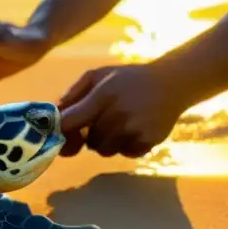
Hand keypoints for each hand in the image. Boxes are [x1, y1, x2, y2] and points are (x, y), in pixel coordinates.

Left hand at [57, 64, 190, 157]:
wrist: (172, 83)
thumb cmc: (128, 78)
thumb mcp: (98, 75)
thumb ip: (74, 93)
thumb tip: (55, 114)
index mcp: (103, 95)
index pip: (72, 121)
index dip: (62, 130)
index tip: (59, 132)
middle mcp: (119, 114)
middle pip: (88, 141)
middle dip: (89, 134)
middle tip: (101, 120)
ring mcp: (135, 130)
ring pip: (104, 150)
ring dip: (105, 142)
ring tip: (119, 123)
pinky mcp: (148, 142)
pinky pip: (124, 153)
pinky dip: (125, 146)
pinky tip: (134, 129)